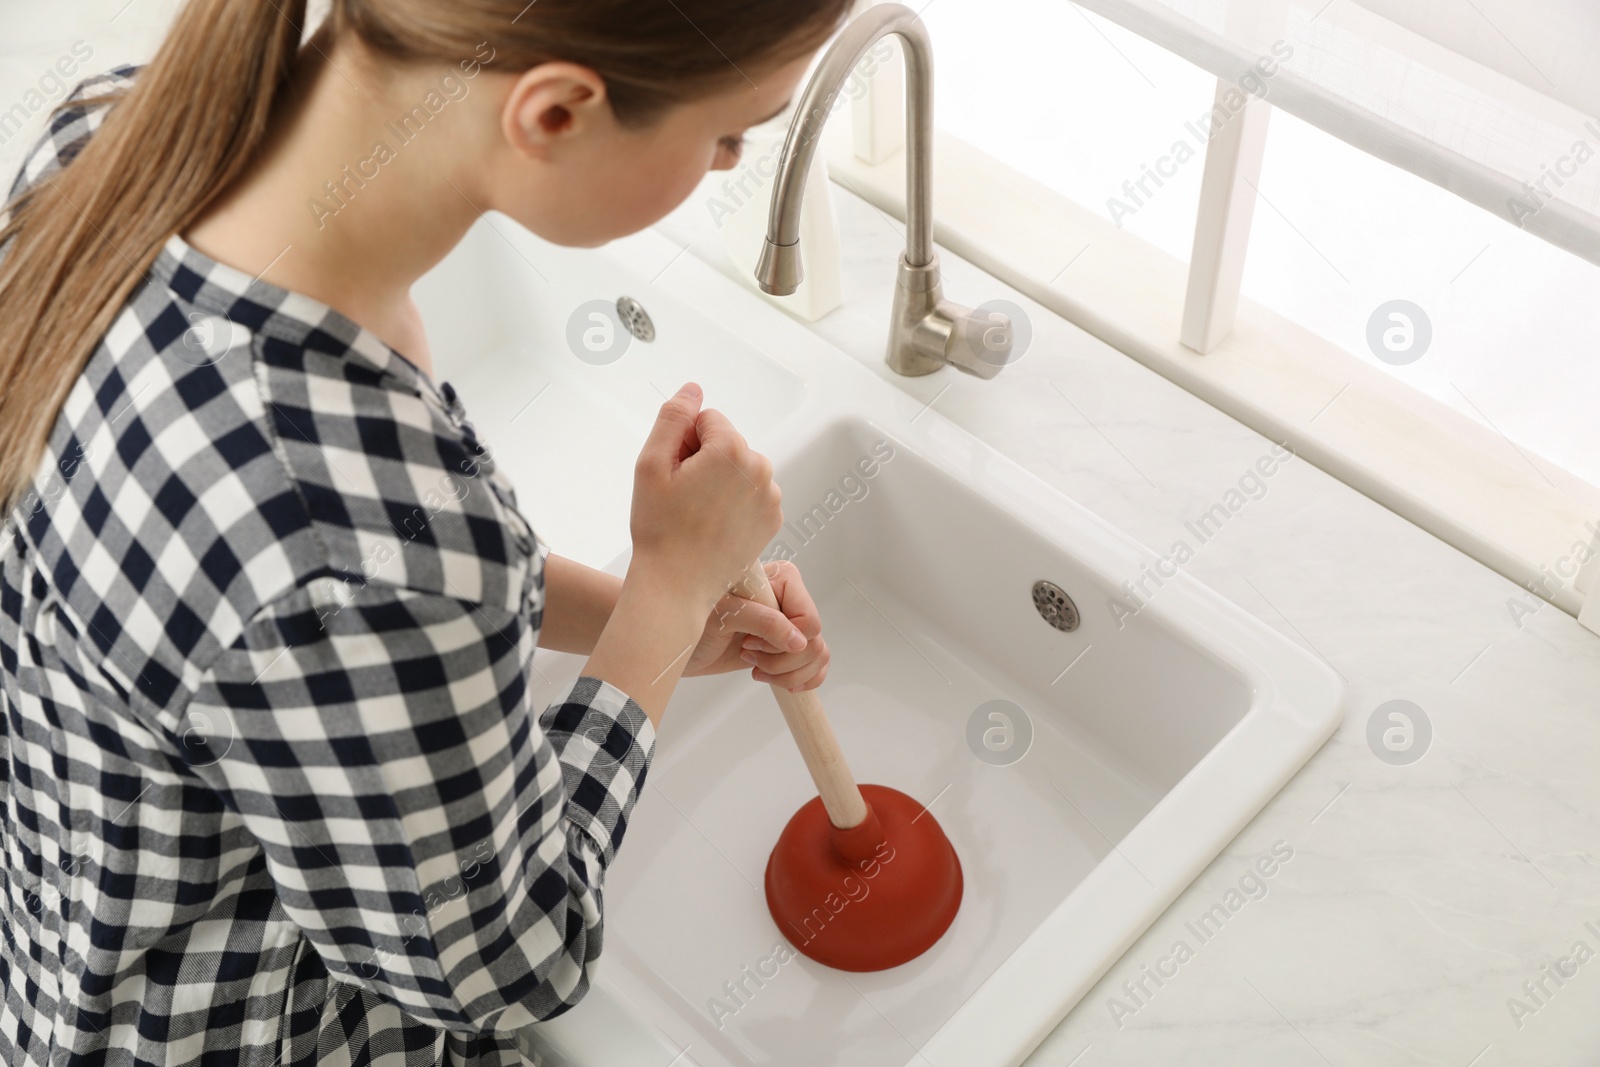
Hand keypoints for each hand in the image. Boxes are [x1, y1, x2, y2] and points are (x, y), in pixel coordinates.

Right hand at [626, 383, 783, 610]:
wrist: (677, 584)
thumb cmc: (660, 529)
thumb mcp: (651, 464)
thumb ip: (673, 417)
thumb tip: (692, 390)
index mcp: (732, 450)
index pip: (706, 420)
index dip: (683, 443)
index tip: (674, 472)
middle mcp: (760, 469)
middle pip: (726, 443)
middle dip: (704, 459)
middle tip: (682, 495)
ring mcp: (770, 496)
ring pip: (739, 468)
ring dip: (720, 480)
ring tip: (697, 512)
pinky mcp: (772, 519)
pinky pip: (752, 493)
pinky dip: (734, 502)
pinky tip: (713, 524)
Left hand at [684, 560, 829, 691]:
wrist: (680, 647)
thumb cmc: (694, 623)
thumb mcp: (724, 617)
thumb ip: (763, 621)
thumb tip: (799, 641)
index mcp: (781, 580)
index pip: (809, 620)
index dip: (784, 640)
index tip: (750, 642)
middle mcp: (791, 600)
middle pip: (814, 643)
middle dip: (782, 661)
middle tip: (747, 655)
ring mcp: (791, 625)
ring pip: (818, 657)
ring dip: (788, 674)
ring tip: (756, 669)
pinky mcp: (788, 647)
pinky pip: (817, 665)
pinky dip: (803, 680)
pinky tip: (778, 681)